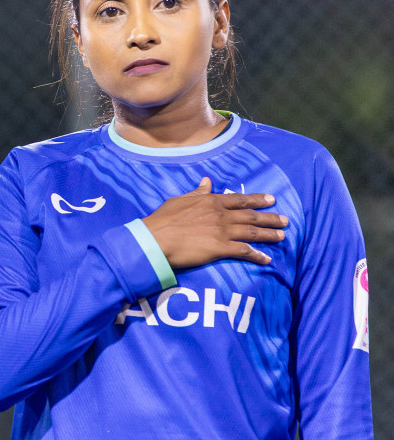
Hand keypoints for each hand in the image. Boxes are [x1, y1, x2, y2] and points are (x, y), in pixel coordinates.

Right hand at [141, 177, 286, 269]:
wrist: (155, 239)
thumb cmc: (162, 220)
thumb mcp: (179, 200)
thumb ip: (196, 192)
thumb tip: (207, 181)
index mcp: (211, 201)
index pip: (240, 199)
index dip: (257, 200)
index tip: (271, 200)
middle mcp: (221, 215)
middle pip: (251, 215)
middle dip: (270, 218)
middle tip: (285, 220)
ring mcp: (222, 232)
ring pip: (252, 232)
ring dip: (268, 234)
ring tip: (281, 236)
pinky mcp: (220, 248)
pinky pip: (244, 251)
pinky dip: (257, 255)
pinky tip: (267, 258)